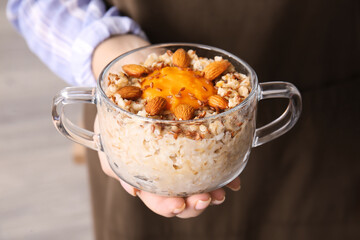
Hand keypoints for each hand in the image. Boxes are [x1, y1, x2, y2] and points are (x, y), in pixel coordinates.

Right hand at [94, 116, 240, 217]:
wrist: (134, 86)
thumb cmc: (119, 111)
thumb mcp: (107, 132)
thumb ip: (112, 162)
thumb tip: (134, 190)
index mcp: (144, 174)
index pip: (155, 199)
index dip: (167, 207)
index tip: (178, 205)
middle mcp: (166, 171)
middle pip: (182, 199)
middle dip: (195, 204)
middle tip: (206, 197)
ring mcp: (184, 159)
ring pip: (200, 185)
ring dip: (213, 191)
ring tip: (223, 189)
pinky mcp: (200, 143)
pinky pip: (215, 163)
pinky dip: (225, 173)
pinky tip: (233, 177)